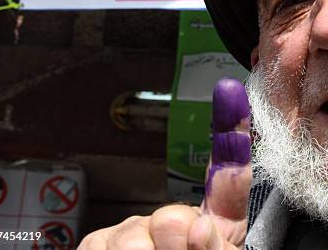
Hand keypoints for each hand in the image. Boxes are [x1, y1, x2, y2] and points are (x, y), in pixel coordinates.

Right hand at [79, 78, 251, 248]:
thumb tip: (196, 226)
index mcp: (217, 227)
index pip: (227, 179)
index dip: (229, 135)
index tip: (230, 93)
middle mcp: (175, 222)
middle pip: (173, 217)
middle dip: (175, 245)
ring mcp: (134, 232)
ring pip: (136, 235)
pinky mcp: (96, 244)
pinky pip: (103, 246)